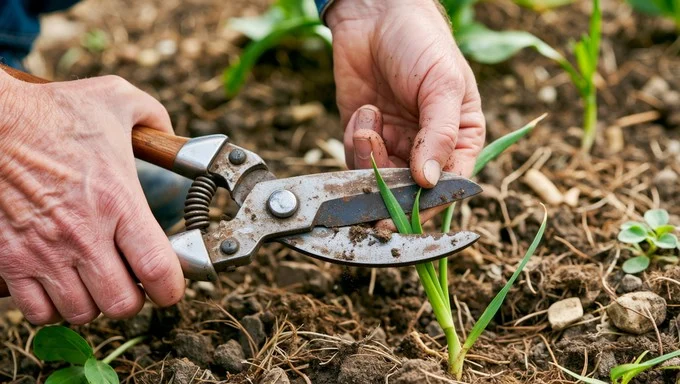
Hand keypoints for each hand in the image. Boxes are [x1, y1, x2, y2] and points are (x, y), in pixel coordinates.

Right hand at [0, 71, 184, 324]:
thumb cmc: (51, 110)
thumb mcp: (116, 99)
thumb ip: (154, 117)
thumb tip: (172, 137)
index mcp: (118, 201)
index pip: (158, 270)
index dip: (171, 289)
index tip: (170, 286)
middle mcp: (83, 234)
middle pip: (122, 304)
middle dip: (132, 298)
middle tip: (129, 280)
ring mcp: (43, 251)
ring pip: (81, 312)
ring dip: (93, 301)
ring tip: (93, 280)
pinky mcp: (8, 259)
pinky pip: (37, 310)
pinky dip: (52, 305)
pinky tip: (58, 282)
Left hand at [327, 0, 485, 185]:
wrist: (375, 15)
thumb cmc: (421, 44)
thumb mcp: (442, 86)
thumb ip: (440, 135)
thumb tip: (431, 182)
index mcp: (460, 139)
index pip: (451, 186)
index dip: (430, 202)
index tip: (408, 208)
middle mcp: (428, 148)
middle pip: (411, 192)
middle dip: (389, 184)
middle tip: (377, 158)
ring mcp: (396, 145)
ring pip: (379, 182)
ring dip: (369, 157)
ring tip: (370, 120)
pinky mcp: (365, 138)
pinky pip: (356, 162)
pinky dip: (355, 141)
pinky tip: (364, 112)